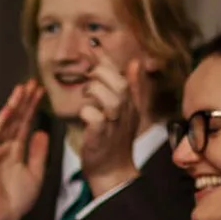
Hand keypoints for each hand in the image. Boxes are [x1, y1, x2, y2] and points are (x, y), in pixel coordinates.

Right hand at [0, 81, 50, 219]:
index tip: (40, 92)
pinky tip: (9, 111)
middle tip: (33, 83)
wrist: (2, 219)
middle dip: (23, 102)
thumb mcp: (36, 173)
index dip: (32, 109)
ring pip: (3, 125)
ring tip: (21, 89)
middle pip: (14, 120)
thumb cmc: (16, 200)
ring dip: (12, 106)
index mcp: (13, 151)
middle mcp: (1, 148)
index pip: (23, 125)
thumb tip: (42, 131)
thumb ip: (38, 153)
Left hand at [75, 59, 149, 198]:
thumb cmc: (115, 140)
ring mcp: (114, 125)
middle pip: (120, 84)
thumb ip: (132, 86)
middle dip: (101, 74)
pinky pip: (95, 118)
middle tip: (87, 77)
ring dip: (95, 92)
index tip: (92, 47)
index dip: (107, 60)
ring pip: (110, 99)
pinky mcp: (100, 138)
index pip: (122, 74)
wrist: (112, 172)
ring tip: (86, 95)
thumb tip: (136, 61)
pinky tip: (83, 114)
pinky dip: (87, 112)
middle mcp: (125, 112)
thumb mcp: (128, 111)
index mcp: (131, 103)